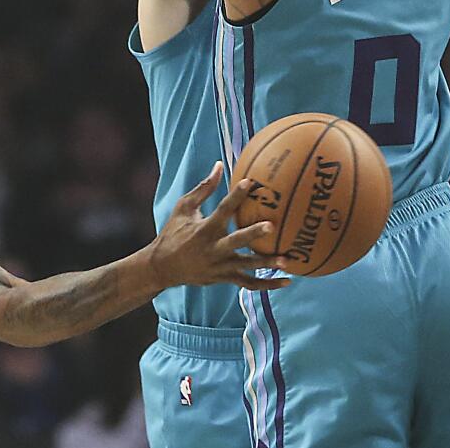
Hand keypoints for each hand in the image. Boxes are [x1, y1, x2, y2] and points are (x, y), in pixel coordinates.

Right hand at [147, 162, 290, 291]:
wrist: (162, 267)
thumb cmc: (173, 232)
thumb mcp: (184, 208)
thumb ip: (204, 188)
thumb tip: (219, 165)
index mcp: (204, 229)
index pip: (222, 210)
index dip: (236, 196)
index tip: (251, 182)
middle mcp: (213, 248)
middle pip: (236, 241)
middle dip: (254, 234)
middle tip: (272, 226)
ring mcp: (220, 266)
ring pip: (246, 267)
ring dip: (267, 264)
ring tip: (288, 260)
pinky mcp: (224, 278)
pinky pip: (248, 284)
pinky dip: (267, 285)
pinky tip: (286, 282)